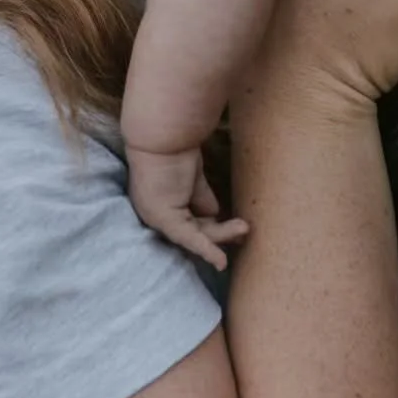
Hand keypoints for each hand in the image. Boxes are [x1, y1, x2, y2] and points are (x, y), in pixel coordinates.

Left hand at [127, 143, 249, 272]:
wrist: (163, 135)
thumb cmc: (175, 149)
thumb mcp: (192, 179)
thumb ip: (201, 198)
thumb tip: (214, 214)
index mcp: (158, 204)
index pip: (184, 224)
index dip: (207, 230)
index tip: (231, 231)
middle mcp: (153, 215)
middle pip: (191, 232)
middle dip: (218, 233)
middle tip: (242, 231)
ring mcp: (156, 218)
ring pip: (194, 236)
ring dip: (221, 235)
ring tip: (244, 229)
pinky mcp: (164, 218)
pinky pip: (189, 239)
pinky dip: (207, 250)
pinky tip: (222, 262)